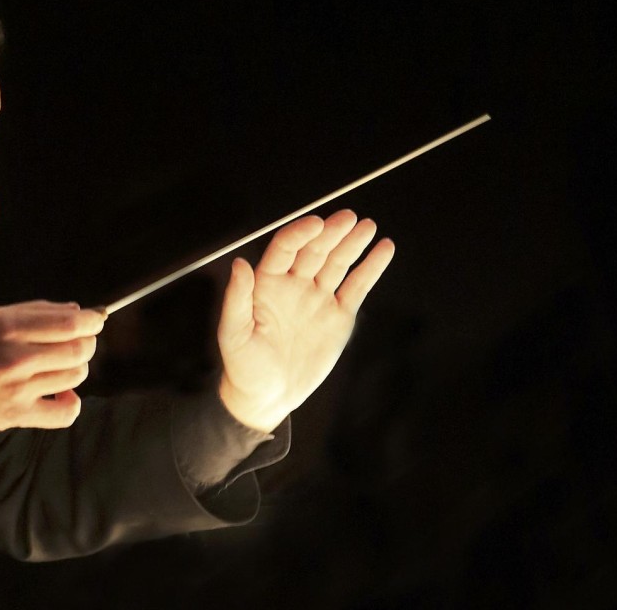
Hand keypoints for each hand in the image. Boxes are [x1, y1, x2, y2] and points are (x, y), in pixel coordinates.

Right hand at [0, 301, 105, 435]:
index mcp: (9, 327)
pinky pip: (65, 413)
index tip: (96, 320)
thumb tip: (77, 311)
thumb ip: (36, 311)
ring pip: (75, 376)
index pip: (69, 323)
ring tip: (60, 366)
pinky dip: (71, 402)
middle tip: (79, 342)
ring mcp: (19, 389)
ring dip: (76, 369)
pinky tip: (61, 393)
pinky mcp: (18, 415)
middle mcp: (16, 357)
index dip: (92, 321)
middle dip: (87, 343)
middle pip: (79, 350)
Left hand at [217, 210, 394, 431]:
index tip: (317, 223)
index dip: (301, 233)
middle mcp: (293, 285)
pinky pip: (357, 287)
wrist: (267, 397)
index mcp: (267, 283)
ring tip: (368, 228)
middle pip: (315, 250)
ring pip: (338, 263)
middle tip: (350, 219)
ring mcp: (317, 298)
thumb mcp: (234, 335)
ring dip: (353, 244)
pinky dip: (371, 268)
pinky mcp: (338, 316)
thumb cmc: (243, 367)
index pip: (286, 248)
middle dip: (332, 233)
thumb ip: (236, 299)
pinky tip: (383, 249)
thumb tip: (239, 264)